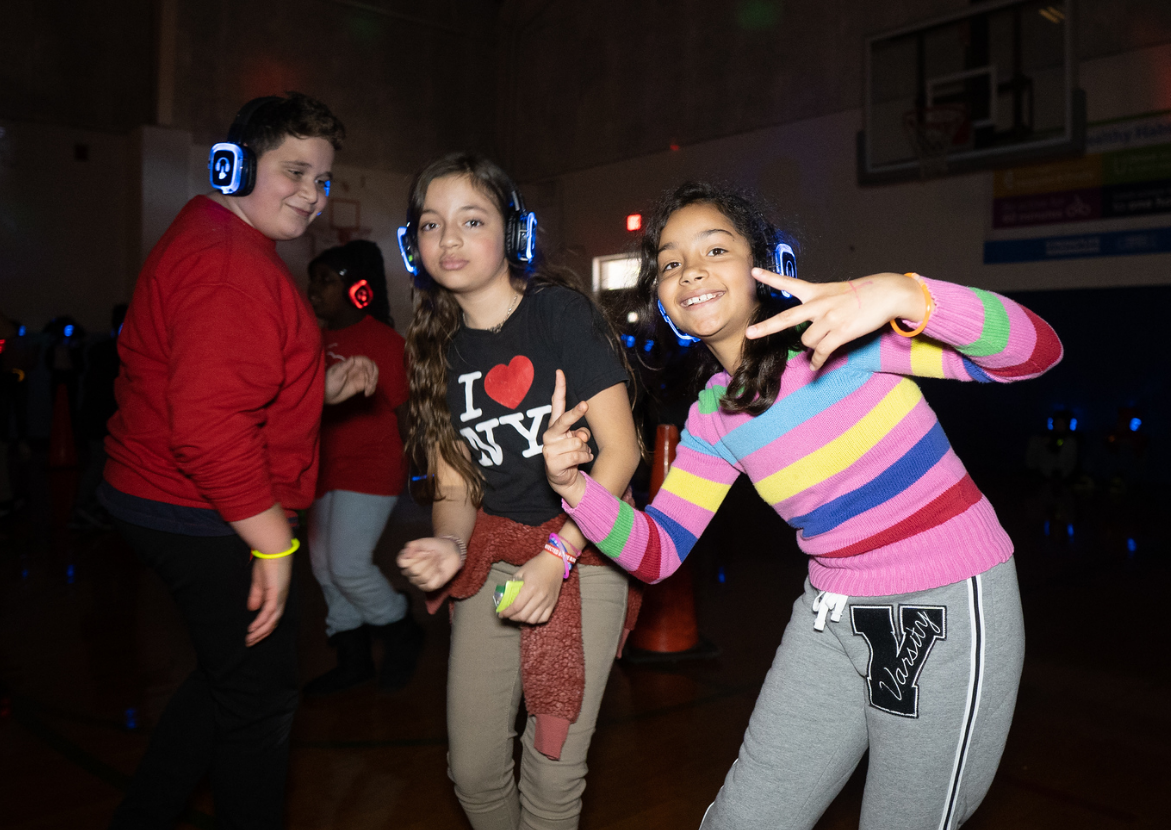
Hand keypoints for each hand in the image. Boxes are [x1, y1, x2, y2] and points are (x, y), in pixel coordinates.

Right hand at [246, 554, 292, 645]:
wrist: (273, 550)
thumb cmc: (268, 563)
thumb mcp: (259, 582)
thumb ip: (257, 596)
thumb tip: (252, 609)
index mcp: (278, 597)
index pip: (273, 617)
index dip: (264, 627)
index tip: (253, 635)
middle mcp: (281, 600)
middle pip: (273, 623)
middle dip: (261, 634)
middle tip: (249, 643)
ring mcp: (279, 598)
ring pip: (271, 622)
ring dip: (260, 632)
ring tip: (249, 640)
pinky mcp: (275, 595)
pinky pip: (268, 614)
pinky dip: (260, 623)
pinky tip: (252, 629)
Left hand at [325, 355, 378, 404]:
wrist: (325, 395)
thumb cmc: (328, 382)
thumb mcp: (336, 375)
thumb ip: (345, 366)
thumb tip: (353, 358)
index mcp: (351, 364)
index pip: (365, 361)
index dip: (370, 366)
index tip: (370, 375)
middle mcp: (357, 369)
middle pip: (372, 368)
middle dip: (374, 375)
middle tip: (371, 384)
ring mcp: (359, 378)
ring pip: (372, 377)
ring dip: (373, 384)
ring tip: (367, 392)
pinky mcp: (360, 386)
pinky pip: (370, 386)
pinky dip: (371, 389)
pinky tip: (367, 394)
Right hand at [397, 536, 462, 591]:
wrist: (450, 550)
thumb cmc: (435, 546)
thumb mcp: (422, 542)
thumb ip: (412, 546)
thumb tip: (407, 555)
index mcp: (406, 561)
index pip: (402, 563)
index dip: (415, 557)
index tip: (424, 551)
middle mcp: (410, 573)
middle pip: (414, 570)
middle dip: (427, 560)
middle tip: (434, 554)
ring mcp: (418, 581)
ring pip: (423, 577)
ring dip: (434, 565)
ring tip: (438, 560)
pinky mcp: (429, 587)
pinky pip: (430, 584)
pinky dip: (438, 575)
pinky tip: (440, 570)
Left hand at [499, 546, 564, 624]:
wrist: (555, 561)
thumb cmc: (537, 565)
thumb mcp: (521, 571)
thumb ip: (512, 583)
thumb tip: (504, 594)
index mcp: (530, 588)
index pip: (516, 606)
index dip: (506, 612)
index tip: (501, 614)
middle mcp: (540, 596)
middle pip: (524, 615)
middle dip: (513, 617)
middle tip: (508, 615)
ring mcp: (548, 601)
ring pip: (533, 619)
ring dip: (523, 620)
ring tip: (518, 615)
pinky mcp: (553, 603)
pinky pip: (544, 618)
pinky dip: (535, 620)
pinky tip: (530, 615)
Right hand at [542, 369, 591, 505]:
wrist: (566, 479)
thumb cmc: (572, 454)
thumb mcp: (579, 440)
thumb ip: (581, 433)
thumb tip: (581, 436)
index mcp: (556, 426)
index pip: (557, 405)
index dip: (558, 388)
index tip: (560, 372)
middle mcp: (550, 435)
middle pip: (564, 420)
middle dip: (575, 413)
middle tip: (585, 405)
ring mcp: (549, 450)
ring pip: (577, 442)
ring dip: (585, 450)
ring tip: (581, 455)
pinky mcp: (552, 463)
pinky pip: (577, 456)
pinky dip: (584, 458)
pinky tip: (581, 462)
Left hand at [745, 270, 926, 369]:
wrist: (887, 293)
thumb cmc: (863, 293)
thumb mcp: (836, 291)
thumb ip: (820, 304)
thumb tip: (811, 327)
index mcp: (817, 291)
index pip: (789, 283)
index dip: (771, 278)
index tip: (754, 273)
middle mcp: (819, 304)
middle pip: (787, 318)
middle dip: (767, 327)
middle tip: (750, 334)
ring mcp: (829, 319)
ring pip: (808, 340)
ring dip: (812, 346)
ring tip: (821, 344)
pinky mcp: (841, 332)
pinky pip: (822, 352)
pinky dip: (817, 361)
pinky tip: (814, 366)